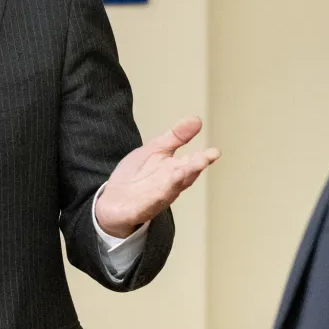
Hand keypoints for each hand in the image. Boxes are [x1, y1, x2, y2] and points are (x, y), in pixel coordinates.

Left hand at [95, 116, 219, 238]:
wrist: (113, 201)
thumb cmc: (137, 176)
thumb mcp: (155, 149)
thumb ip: (176, 136)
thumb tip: (197, 119)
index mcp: (174, 169)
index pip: (192, 163)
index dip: (203, 158)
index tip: (215, 152)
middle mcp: (169, 184)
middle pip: (184, 176)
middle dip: (194, 168)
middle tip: (204, 159)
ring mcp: (156, 197)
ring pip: (170, 189)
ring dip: (177, 181)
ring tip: (184, 172)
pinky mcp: (141, 208)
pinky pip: (150, 203)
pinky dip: (157, 198)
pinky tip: (161, 192)